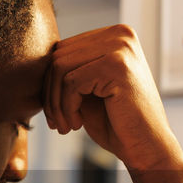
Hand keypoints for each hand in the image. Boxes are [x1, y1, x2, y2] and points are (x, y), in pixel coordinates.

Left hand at [44, 25, 182, 182]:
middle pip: (58, 55)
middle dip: (50, 93)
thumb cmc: (118, 122)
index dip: (51, 83)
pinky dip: (67, 107)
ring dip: (56, 102)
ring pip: (60, 67)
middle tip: (59, 122)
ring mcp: (121, 47)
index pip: (63, 49)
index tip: (57, 112)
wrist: (147, 148)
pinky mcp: (117, 65)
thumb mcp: (89, 89)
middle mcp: (120, 34)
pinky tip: (77, 124)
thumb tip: (34, 59)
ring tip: (66, 125)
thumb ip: (69, 69)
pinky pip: (71, 82)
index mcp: (114, 35)